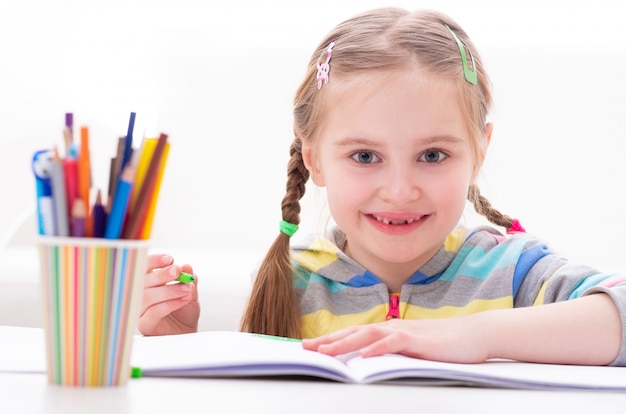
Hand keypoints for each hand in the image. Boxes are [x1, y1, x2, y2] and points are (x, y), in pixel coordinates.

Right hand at [137, 253, 199, 335]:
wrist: (187, 332)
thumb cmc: (184, 311)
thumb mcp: (190, 292)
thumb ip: (188, 280)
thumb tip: (187, 266)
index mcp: (149, 283)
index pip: (144, 268)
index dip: (154, 261)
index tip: (170, 259)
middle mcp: (140, 294)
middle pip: (142, 280)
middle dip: (162, 274)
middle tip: (177, 270)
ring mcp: (140, 310)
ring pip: (148, 296)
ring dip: (170, 290)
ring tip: (187, 289)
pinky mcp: (144, 324)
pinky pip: (154, 311)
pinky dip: (170, 304)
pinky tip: (183, 300)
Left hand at [301, 316, 488, 363]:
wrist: (474, 335)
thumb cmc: (444, 345)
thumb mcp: (413, 351)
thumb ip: (393, 354)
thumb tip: (371, 363)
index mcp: (389, 331)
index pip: (355, 335)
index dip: (332, 339)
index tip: (312, 346)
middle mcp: (392, 328)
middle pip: (354, 333)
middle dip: (329, 341)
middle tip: (305, 349)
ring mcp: (405, 332)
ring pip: (368, 336)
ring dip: (344, 343)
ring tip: (325, 352)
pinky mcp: (418, 340)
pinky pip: (393, 343)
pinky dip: (377, 348)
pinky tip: (363, 356)